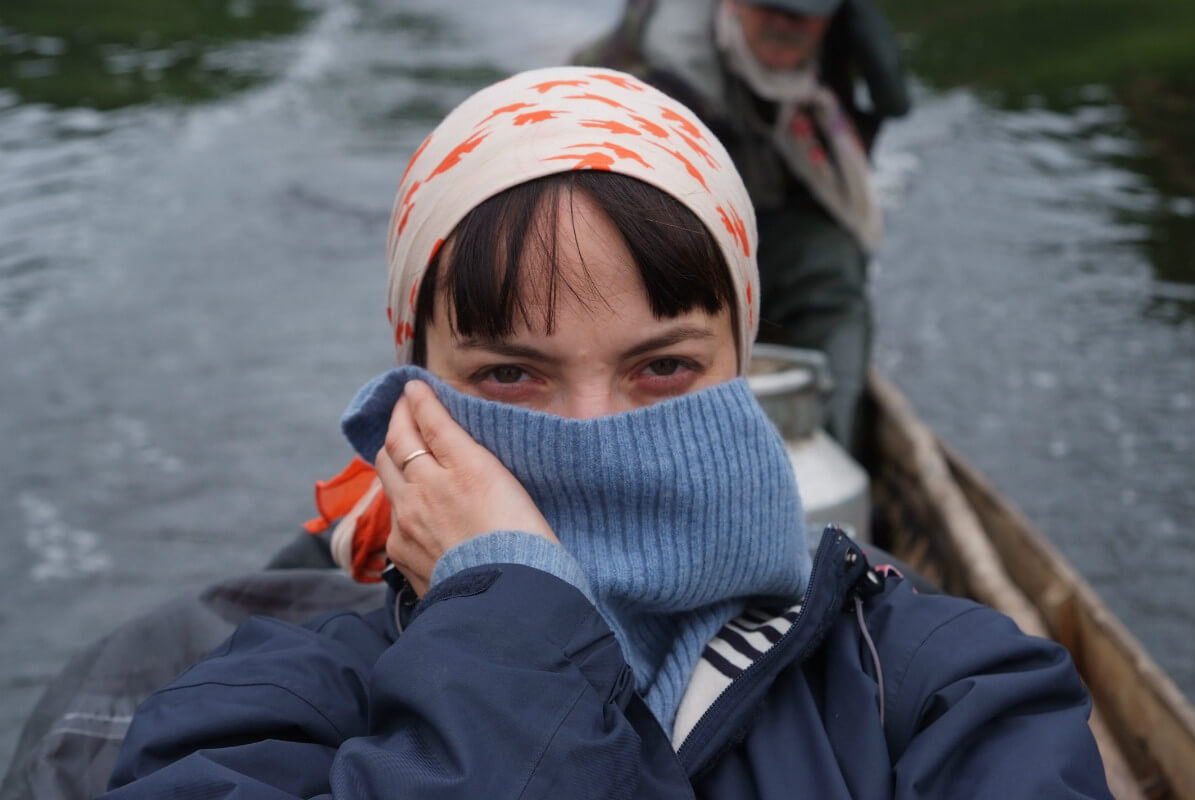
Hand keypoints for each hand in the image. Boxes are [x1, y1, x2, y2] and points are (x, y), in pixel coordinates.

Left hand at [374, 379, 556, 595]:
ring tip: (403, 446)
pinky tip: (412, 501)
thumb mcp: (503, 481)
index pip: (427, 421)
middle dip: (398, 421)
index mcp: (460, 469)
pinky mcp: (403, 552)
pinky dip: (400, 499)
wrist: (508, 601)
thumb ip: (463, 446)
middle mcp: (424, 492)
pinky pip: (393, 516)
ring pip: (387, 477)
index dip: (419, 400)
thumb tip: (434, 414)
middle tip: (405, 408)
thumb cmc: (523, 541)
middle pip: (395, 444)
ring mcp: (407, 524)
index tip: (415, 387)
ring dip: (392, 455)